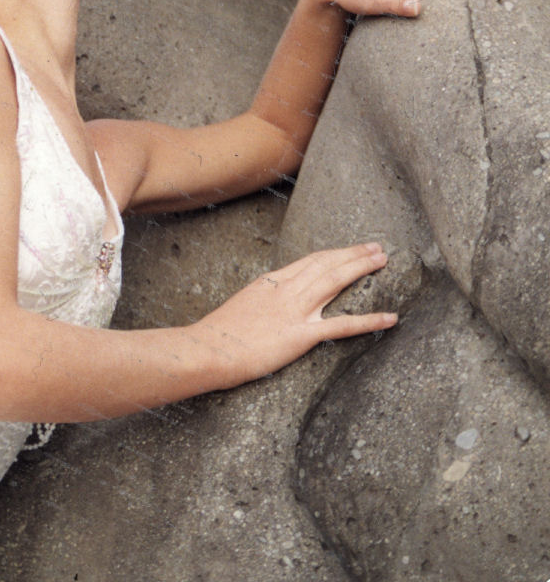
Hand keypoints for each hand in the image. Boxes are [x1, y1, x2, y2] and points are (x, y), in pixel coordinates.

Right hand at [193, 243, 395, 385]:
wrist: (207, 349)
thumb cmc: (218, 335)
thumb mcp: (241, 307)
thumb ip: (261, 301)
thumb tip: (271, 303)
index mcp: (272, 282)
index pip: (310, 261)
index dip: (335, 254)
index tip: (351, 249)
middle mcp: (286, 290)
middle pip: (327, 264)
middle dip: (354, 254)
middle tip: (377, 247)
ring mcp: (295, 311)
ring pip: (335, 281)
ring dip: (362, 268)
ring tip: (383, 261)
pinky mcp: (300, 336)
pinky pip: (342, 326)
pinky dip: (369, 320)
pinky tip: (390, 318)